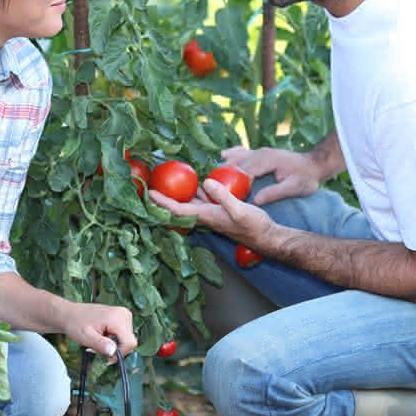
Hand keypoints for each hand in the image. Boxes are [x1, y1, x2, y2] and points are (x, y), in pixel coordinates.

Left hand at [60, 303, 136, 362]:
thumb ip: (100, 344)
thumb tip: (113, 352)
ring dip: (112, 346)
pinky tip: (101, 337)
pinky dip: (112, 341)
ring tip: (97, 341)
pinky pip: (123, 336)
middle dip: (114, 349)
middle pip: (128, 342)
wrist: (70, 314)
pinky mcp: (122, 318)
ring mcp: (124, 315)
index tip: (106, 356)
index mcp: (117, 318)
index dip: (120, 353)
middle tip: (97, 348)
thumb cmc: (75, 324)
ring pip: (126, 340)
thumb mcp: (85, 337)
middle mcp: (124, 314)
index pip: (130, 343)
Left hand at [149, 176, 276, 247]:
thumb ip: (223, 196)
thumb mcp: (239, 209)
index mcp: (206, 216)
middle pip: (179, 207)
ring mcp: (212, 213)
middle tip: (152, 184)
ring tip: (168, 179)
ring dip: (178, 193)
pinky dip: (195, 190)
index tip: (149, 193)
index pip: (178, 209)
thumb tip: (206, 182)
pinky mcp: (219, 210)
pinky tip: (196, 180)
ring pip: (190, 202)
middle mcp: (205, 215)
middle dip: (165, 198)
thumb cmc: (253, 226)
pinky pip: (202, 199)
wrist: (266, 236)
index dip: (162, 202)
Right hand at [221, 146, 322, 204]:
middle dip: (223, 176)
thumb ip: (275, 193)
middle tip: (209, 189)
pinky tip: (223, 158)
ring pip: (236, 157)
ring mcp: (260, 151)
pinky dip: (232, 155)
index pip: (244, 173)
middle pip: (235, 164)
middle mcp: (260, 153)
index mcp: (267, 161)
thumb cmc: (307, 178)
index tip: (222, 195)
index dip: (232, 184)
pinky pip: (241, 152)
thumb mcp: (294, 188)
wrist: (315, 164)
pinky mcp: (260, 153)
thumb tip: (255, 201)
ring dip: (224, 166)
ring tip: (212, 177)